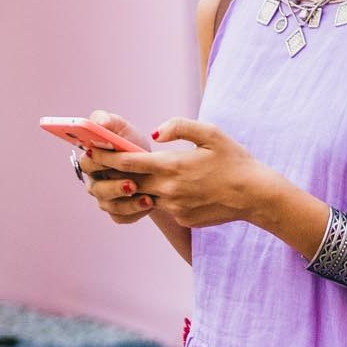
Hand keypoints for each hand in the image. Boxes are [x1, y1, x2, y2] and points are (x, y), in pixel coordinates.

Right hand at [72, 109, 163, 224]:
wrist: (155, 168)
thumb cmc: (133, 146)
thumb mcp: (123, 129)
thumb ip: (108, 121)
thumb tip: (100, 123)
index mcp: (92, 160)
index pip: (86, 162)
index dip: (95, 162)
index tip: (107, 160)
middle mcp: (95, 181)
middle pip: (96, 188)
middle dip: (113, 187)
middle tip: (131, 184)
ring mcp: (105, 198)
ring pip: (109, 205)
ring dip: (127, 203)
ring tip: (147, 197)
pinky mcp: (118, 212)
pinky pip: (122, 217)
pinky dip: (135, 212)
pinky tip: (149, 204)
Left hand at [108, 116, 271, 230]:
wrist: (255, 195)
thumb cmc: (234, 160)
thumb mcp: (210, 133)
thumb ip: (179, 126)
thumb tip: (154, 133)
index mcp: (172, 166)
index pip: (128, 162)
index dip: (107, 156)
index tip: (92, 150)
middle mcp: (169, 190)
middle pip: (130, 181)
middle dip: (112, 172)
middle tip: (97, 163)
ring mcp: (175, 208)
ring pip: (147, 195)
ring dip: (137, 186)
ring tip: (130, 175)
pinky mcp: (183, 219)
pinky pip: (166, 206)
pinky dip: (164, 197)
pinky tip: (176, 189)